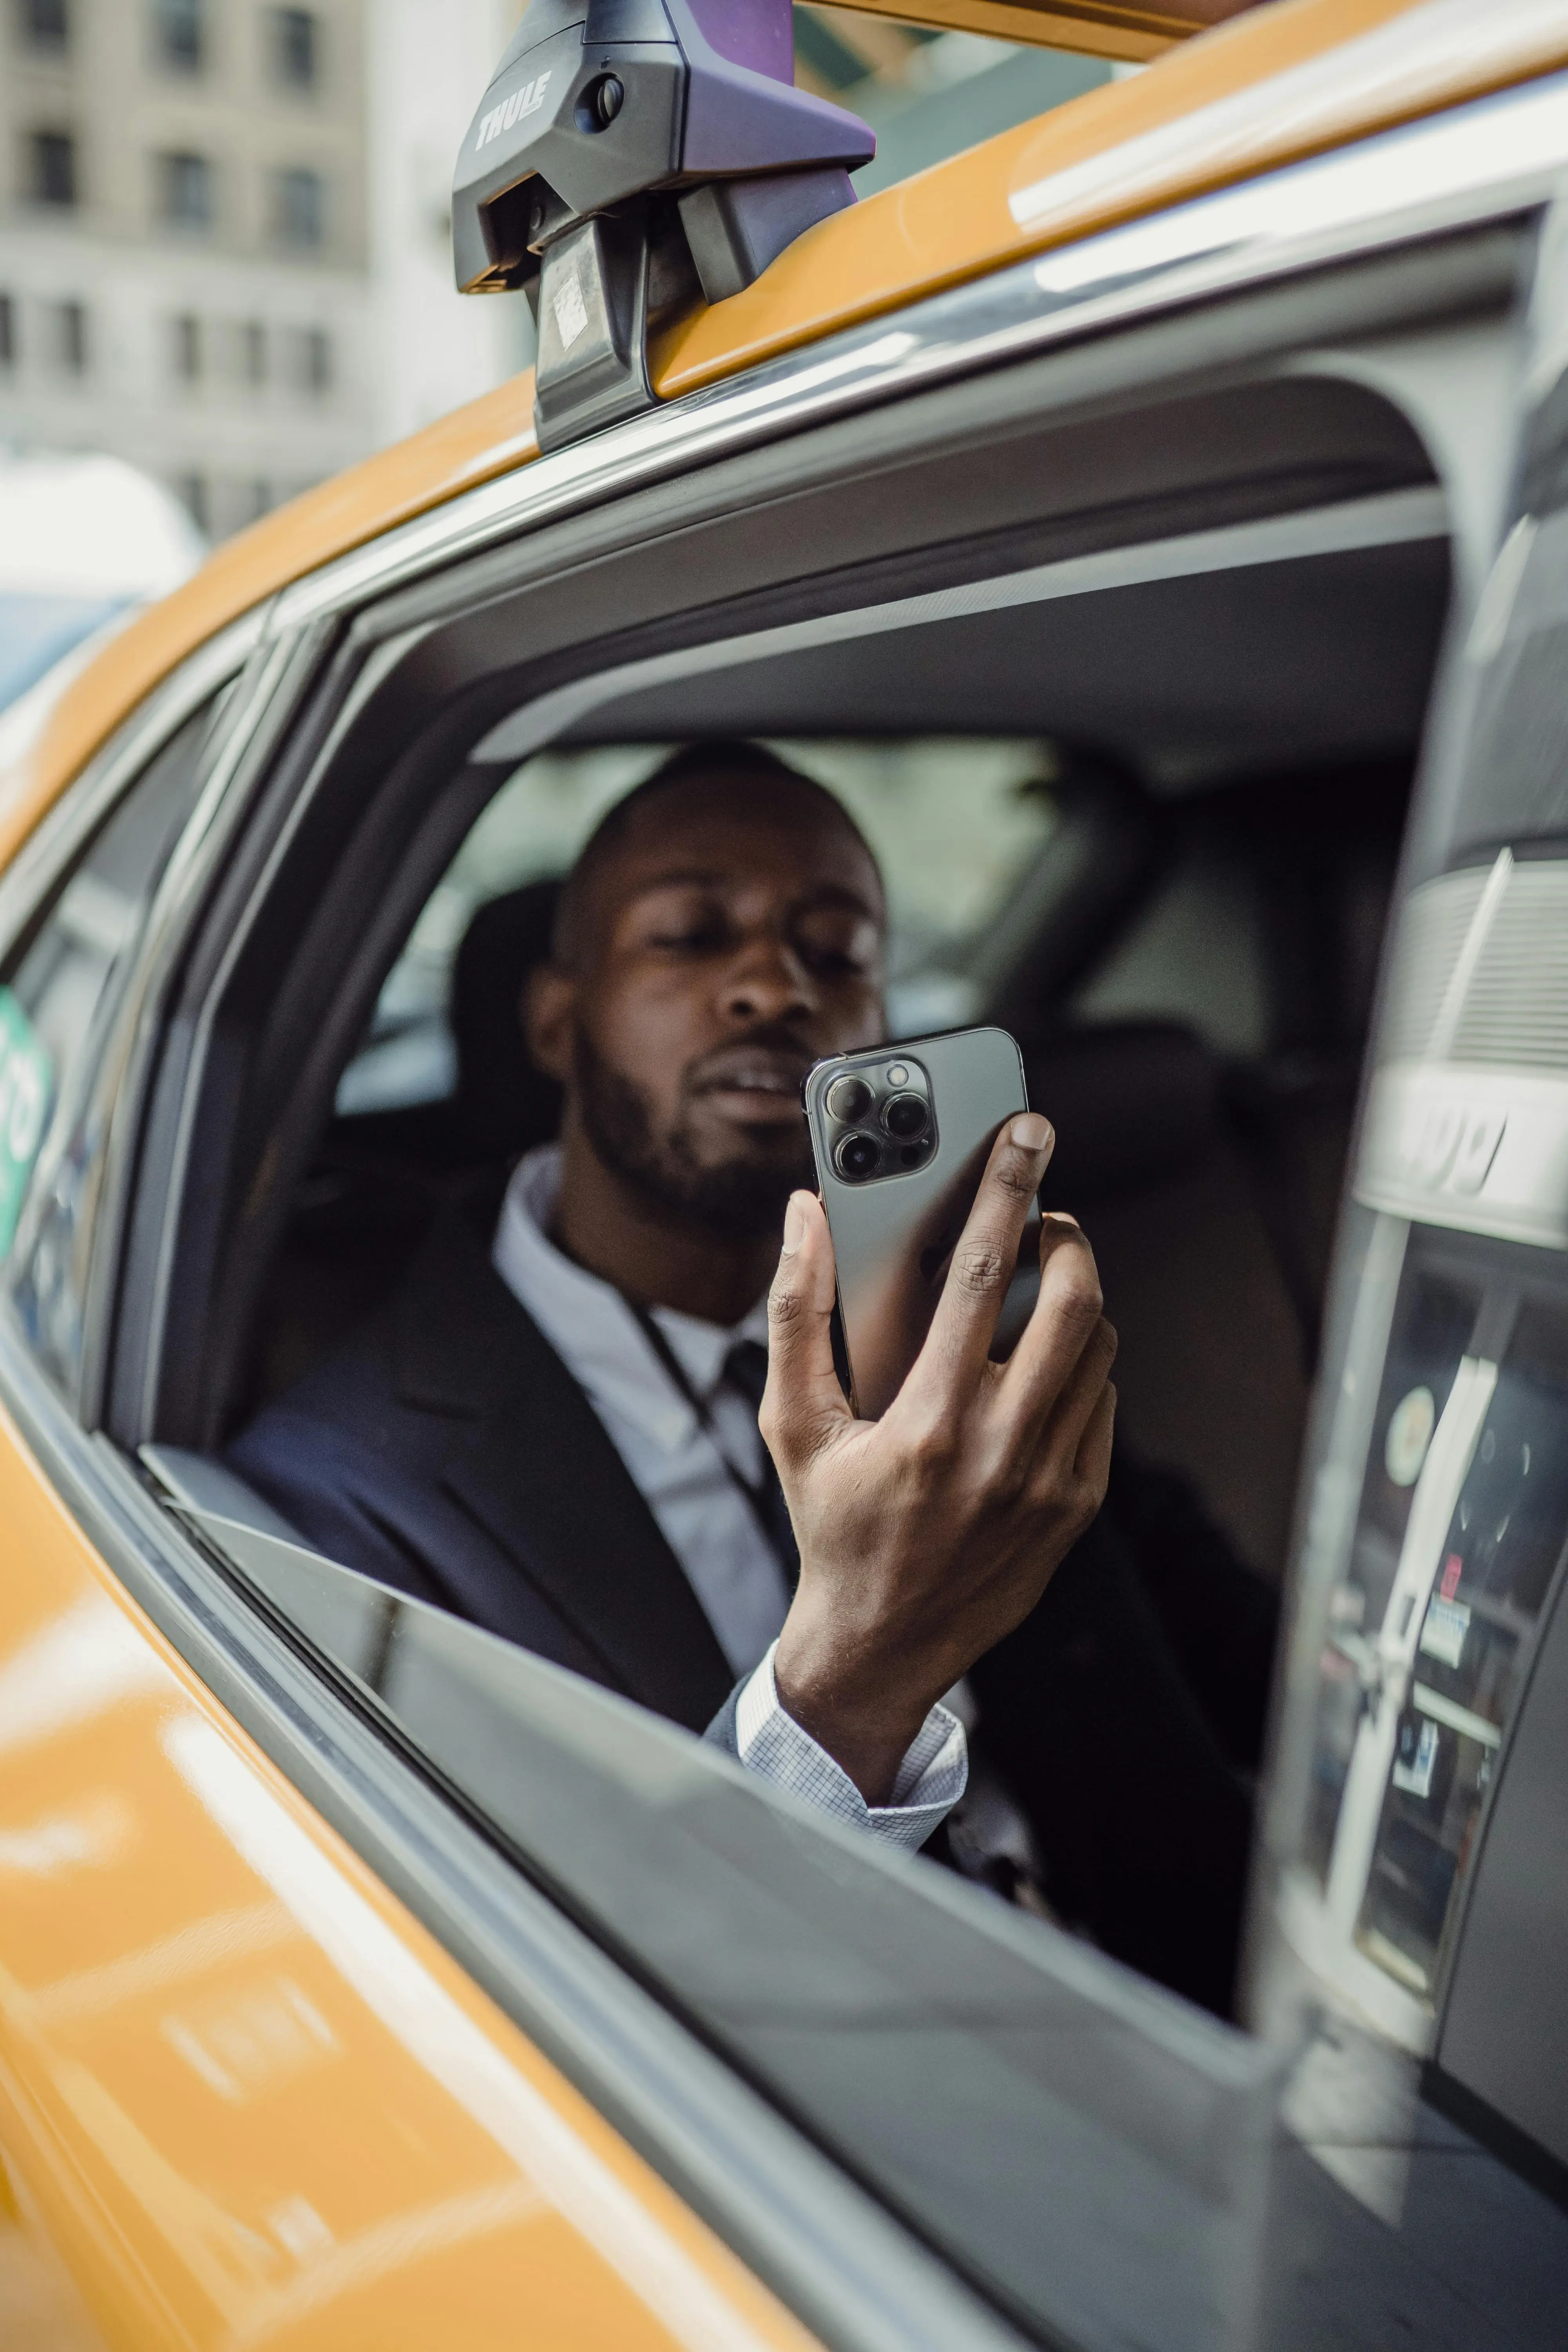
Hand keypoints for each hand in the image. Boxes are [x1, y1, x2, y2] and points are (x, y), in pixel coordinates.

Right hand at [761, 1113, 1115, 1804]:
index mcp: (928, 1422)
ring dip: (1079, 1301)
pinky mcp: (1078, 1506)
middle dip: (1068, 1240)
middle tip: (1044, 1218)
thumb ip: (796, 1312)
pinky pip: (1104, 1406)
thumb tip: (805, 1217)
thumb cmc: (832, 1527)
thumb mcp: (794, 1423)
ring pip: (1100, 1351)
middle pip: (1074, 1305)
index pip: (981, 1275)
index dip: (1005, 1192)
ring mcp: (1050, 1482)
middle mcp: (1000, 1450)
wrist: (880, 1646)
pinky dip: (1084, 1368)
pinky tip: (1041, 1365)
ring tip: (1038, 1287)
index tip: (1025, 1135)